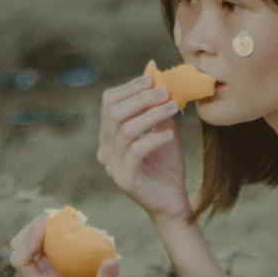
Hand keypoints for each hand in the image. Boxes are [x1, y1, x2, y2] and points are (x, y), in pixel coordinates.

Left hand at [8, 217, 137, 276]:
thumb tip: (111, 260)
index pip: (21, 263)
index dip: (27, 243)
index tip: (45, 229)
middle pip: (24, 250)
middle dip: (31, 231)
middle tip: (50, 217)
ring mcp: (60, 276)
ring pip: (41, 247)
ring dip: (47, 229)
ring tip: (63, 215)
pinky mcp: (74, 272)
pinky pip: (62, 248)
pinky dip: (66, 234)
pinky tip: (81, 225)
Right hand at [98, 76, 192, 225]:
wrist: (172, 202)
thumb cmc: (166, 166)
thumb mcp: (162, 130)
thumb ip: (156, 107)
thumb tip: (156, 74)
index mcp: (109, 135)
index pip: (109, 102)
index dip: (129, 88)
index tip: (152, 80)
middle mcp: (105, 149)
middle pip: (114, 113)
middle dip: (140, 99)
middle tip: (165, 92)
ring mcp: (112, 165)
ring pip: (126, 130)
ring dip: (151, 115)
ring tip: (172, 108)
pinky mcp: (125, 179)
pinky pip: (136, 151)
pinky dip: (154, 139)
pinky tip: (170, 135)